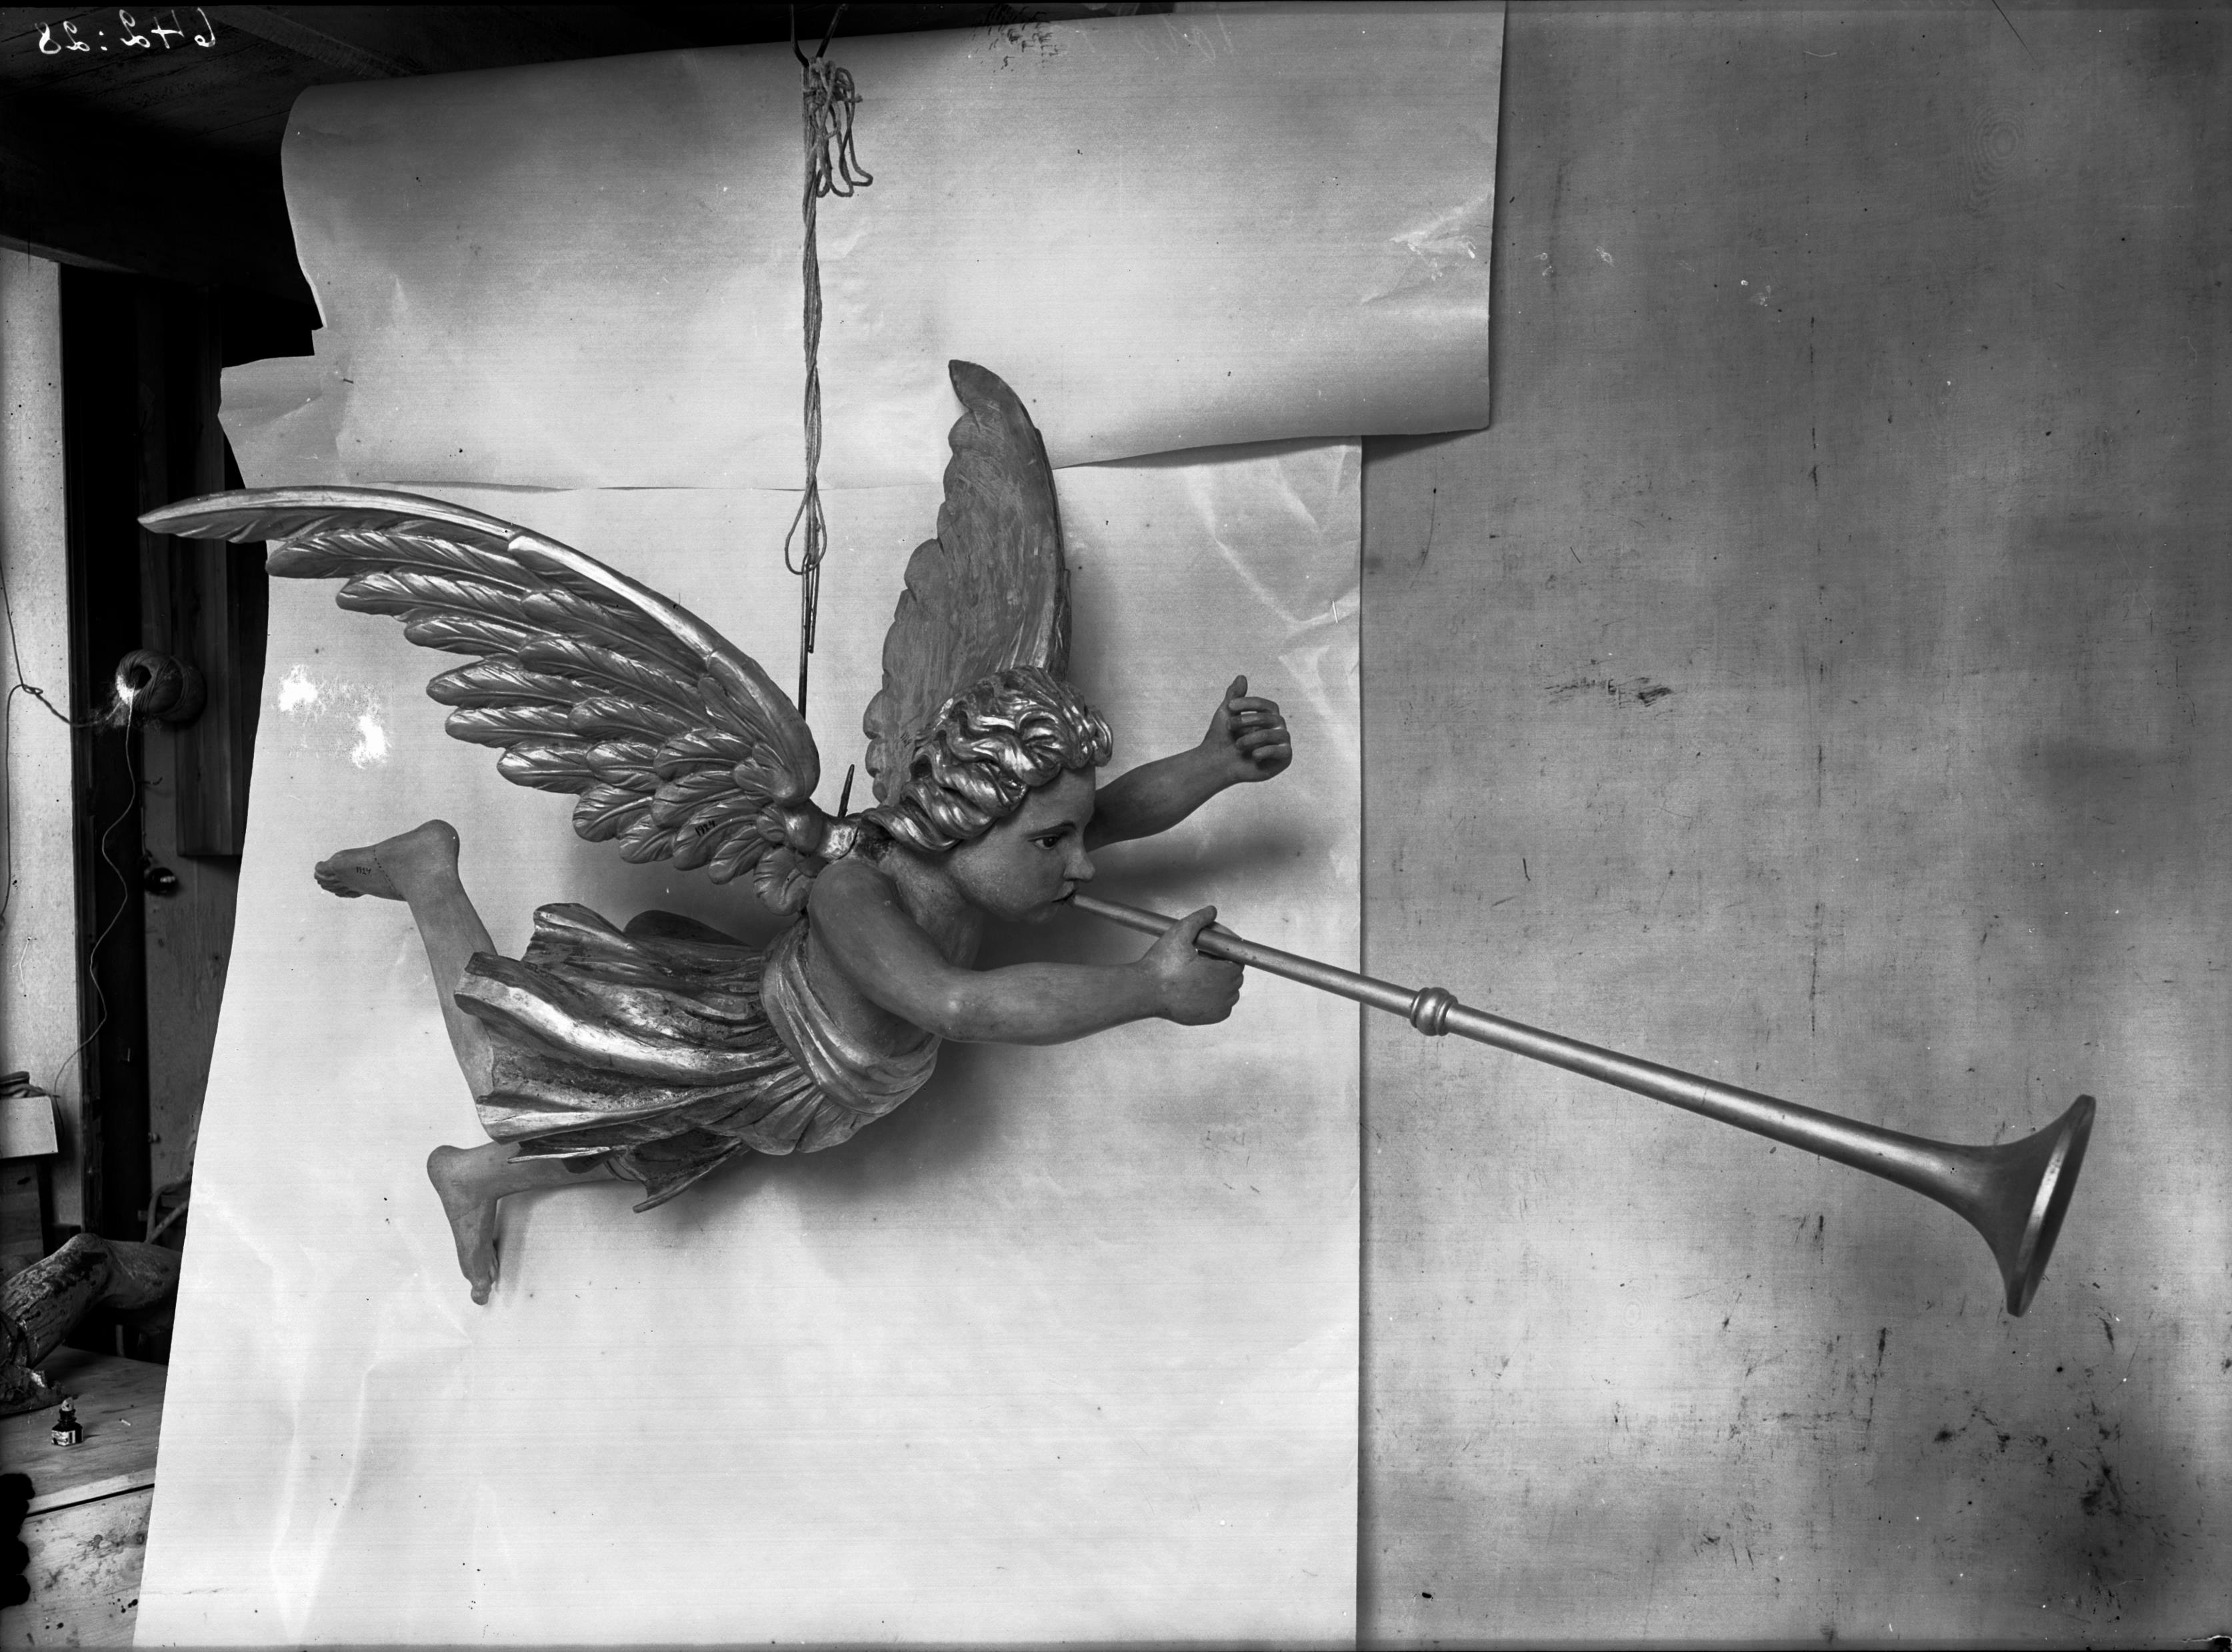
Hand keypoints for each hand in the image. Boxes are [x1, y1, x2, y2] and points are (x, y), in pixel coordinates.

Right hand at [1138, 906, 1243, 1024]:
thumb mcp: (1179, 933)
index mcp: (1223, 973)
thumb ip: (1198, 920)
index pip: (1237, 959)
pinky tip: (1198, 987)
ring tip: (1199, 972)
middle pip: (1235, 975)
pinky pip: (1223, 1006)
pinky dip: (1216, 997)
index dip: (1224, 952)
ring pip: (1230, 991)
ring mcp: (1219, 1008)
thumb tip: (1211, 910)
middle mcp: (1225, 993)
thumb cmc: (1160, 966)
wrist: (1144, 992)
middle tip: (1202, 957)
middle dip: (1222, 965)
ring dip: (1220, 981)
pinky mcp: (1211, 1018)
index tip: (1210, 949)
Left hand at [1201, 674, 1292, 783]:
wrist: (1218, 764)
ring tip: (1238, 746)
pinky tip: (1253, 756)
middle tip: (1229, 727)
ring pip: (1272, 734)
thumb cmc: (1222, 738)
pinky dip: (1264, 752)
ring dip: (1250, 739)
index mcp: (1269, 715)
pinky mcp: (1285, 758)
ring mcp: (1283, 742)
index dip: (1248, 703)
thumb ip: (1234, 695)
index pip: (1265, 705)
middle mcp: (1279, 727)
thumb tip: (1242, 676)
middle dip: (1246, 721)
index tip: (1229, 706)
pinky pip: (1281, 750)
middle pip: (1269, 718)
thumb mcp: (1226, 714)